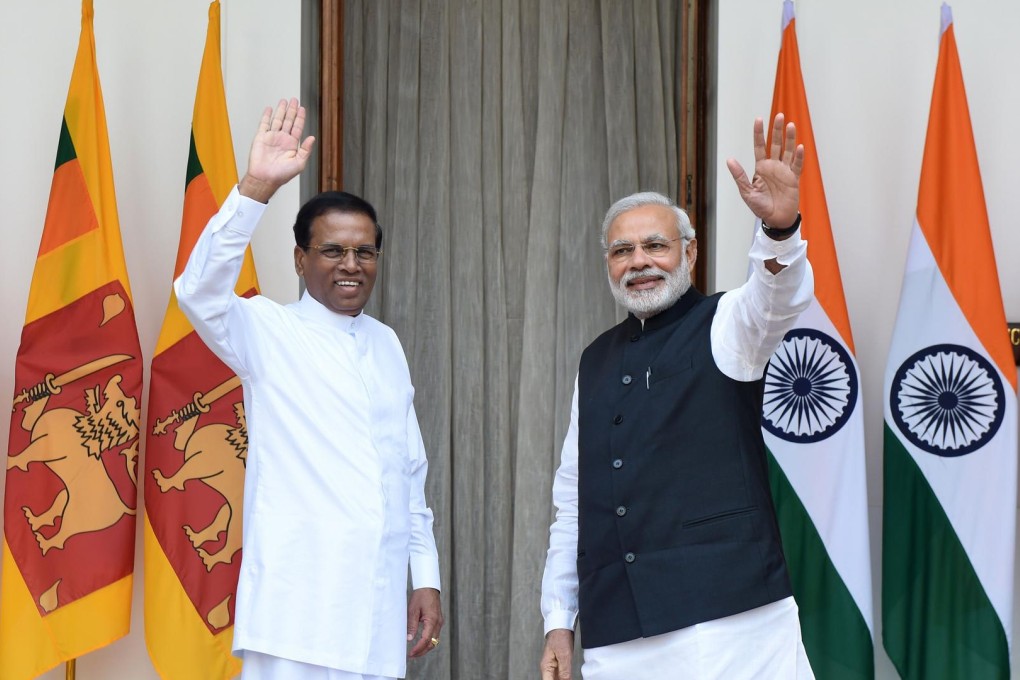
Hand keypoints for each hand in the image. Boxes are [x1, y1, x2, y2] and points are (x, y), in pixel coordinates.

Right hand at [238, 98, 315, 202]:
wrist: (265, 178)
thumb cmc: (282, 174)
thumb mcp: (299, 163)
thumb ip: (306, 150)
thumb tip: (312, 138)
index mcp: (292, 145)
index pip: (297, 127)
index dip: (300, 118)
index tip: (302, 108)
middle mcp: (282, 139)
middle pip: (288, 121)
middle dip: (292, 110)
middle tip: (294, 100)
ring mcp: (272, 137)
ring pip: (277, 120)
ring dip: (281, 110)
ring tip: (284, 101)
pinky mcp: (261, 137)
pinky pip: (264, 124)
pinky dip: (266, 116)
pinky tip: (269, 109)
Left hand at [406, 587, 443, 657]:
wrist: (428, 586)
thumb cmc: (420, 596)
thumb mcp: (413, 610)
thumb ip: (412, 625)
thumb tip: (409, 639)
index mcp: (432, 620)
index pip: (426, 639)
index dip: (418, 648)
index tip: (411, 653)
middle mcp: (438, 623)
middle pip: (432, 643)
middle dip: (422, 651)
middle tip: (412, 655)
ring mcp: (439, 622)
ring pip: (435, 640)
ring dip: (425, 647)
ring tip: (415, 651)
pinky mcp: (438, 621)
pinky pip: (435, 635)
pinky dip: (428, 641)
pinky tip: (420, 643)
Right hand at [540, 628, 573, 679]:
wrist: (562, 625)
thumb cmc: (560, 636)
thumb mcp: (564, 655)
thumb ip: (565, 670)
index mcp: (546, 666)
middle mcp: (548, 667)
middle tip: (568, 679)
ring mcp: (554, 666)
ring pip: (557, 679)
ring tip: (569, 678)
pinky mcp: (559, 663)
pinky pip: (561, 675)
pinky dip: (565, 678)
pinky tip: (569, 678)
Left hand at [726, 113, 803, 227]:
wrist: (775, 219)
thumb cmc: (760, 207)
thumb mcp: (747, 192)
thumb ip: (740, 176)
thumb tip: (729, 160)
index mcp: (761, 168)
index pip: (760, 147)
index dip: (759, 133)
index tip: (758, 119)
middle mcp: (773, 166)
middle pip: (776, 144)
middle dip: (776, 130)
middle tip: (779, 116)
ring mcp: (785, 171)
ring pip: (788, 151)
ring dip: (789, 138)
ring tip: (790, 125)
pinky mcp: (794, 179)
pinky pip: (797, 165)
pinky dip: (798, 157)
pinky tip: (799, 147)